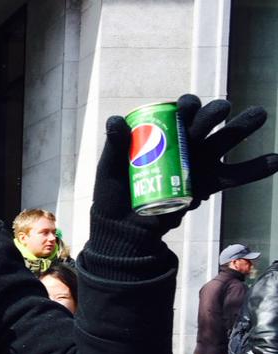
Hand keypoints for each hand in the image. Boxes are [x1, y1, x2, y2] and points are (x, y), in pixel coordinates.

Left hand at [92, 94, 277, 235]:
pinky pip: (235, 176)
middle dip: (215, 112)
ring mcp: (199, 164)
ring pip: (224, 141)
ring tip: (259, 114)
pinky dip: (256, 169)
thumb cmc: (114, 196)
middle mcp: (185, 144)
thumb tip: (115, 121)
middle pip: (206, 121)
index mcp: (164, 134)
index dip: (187, 106)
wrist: (123, 229)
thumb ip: (114, 146)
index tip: (186, 108)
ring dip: (242, 126)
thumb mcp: (109, 170)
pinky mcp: (207, 185)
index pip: (180, 112)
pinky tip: (277, 160)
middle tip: (220, 110)